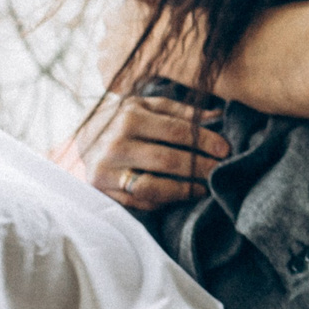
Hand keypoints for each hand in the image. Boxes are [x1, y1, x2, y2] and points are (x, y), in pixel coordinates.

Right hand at [69, 93, 227, 211]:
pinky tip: (180, 195)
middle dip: (200, 168)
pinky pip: (140, 202)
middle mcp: (116, 145)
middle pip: (168, 161)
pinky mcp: (103, 192)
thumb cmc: (124, 119)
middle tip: (220, 172)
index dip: (205, 141)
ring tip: (204, 188)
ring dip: (184, 190)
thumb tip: (218, 115)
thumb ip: (182, 110)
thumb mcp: (148, 106)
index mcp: (130, 118)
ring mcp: (107, 171)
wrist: (83, 137)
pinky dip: (164, 201)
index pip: (177, 132)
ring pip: (153, 187)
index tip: (225, 149)